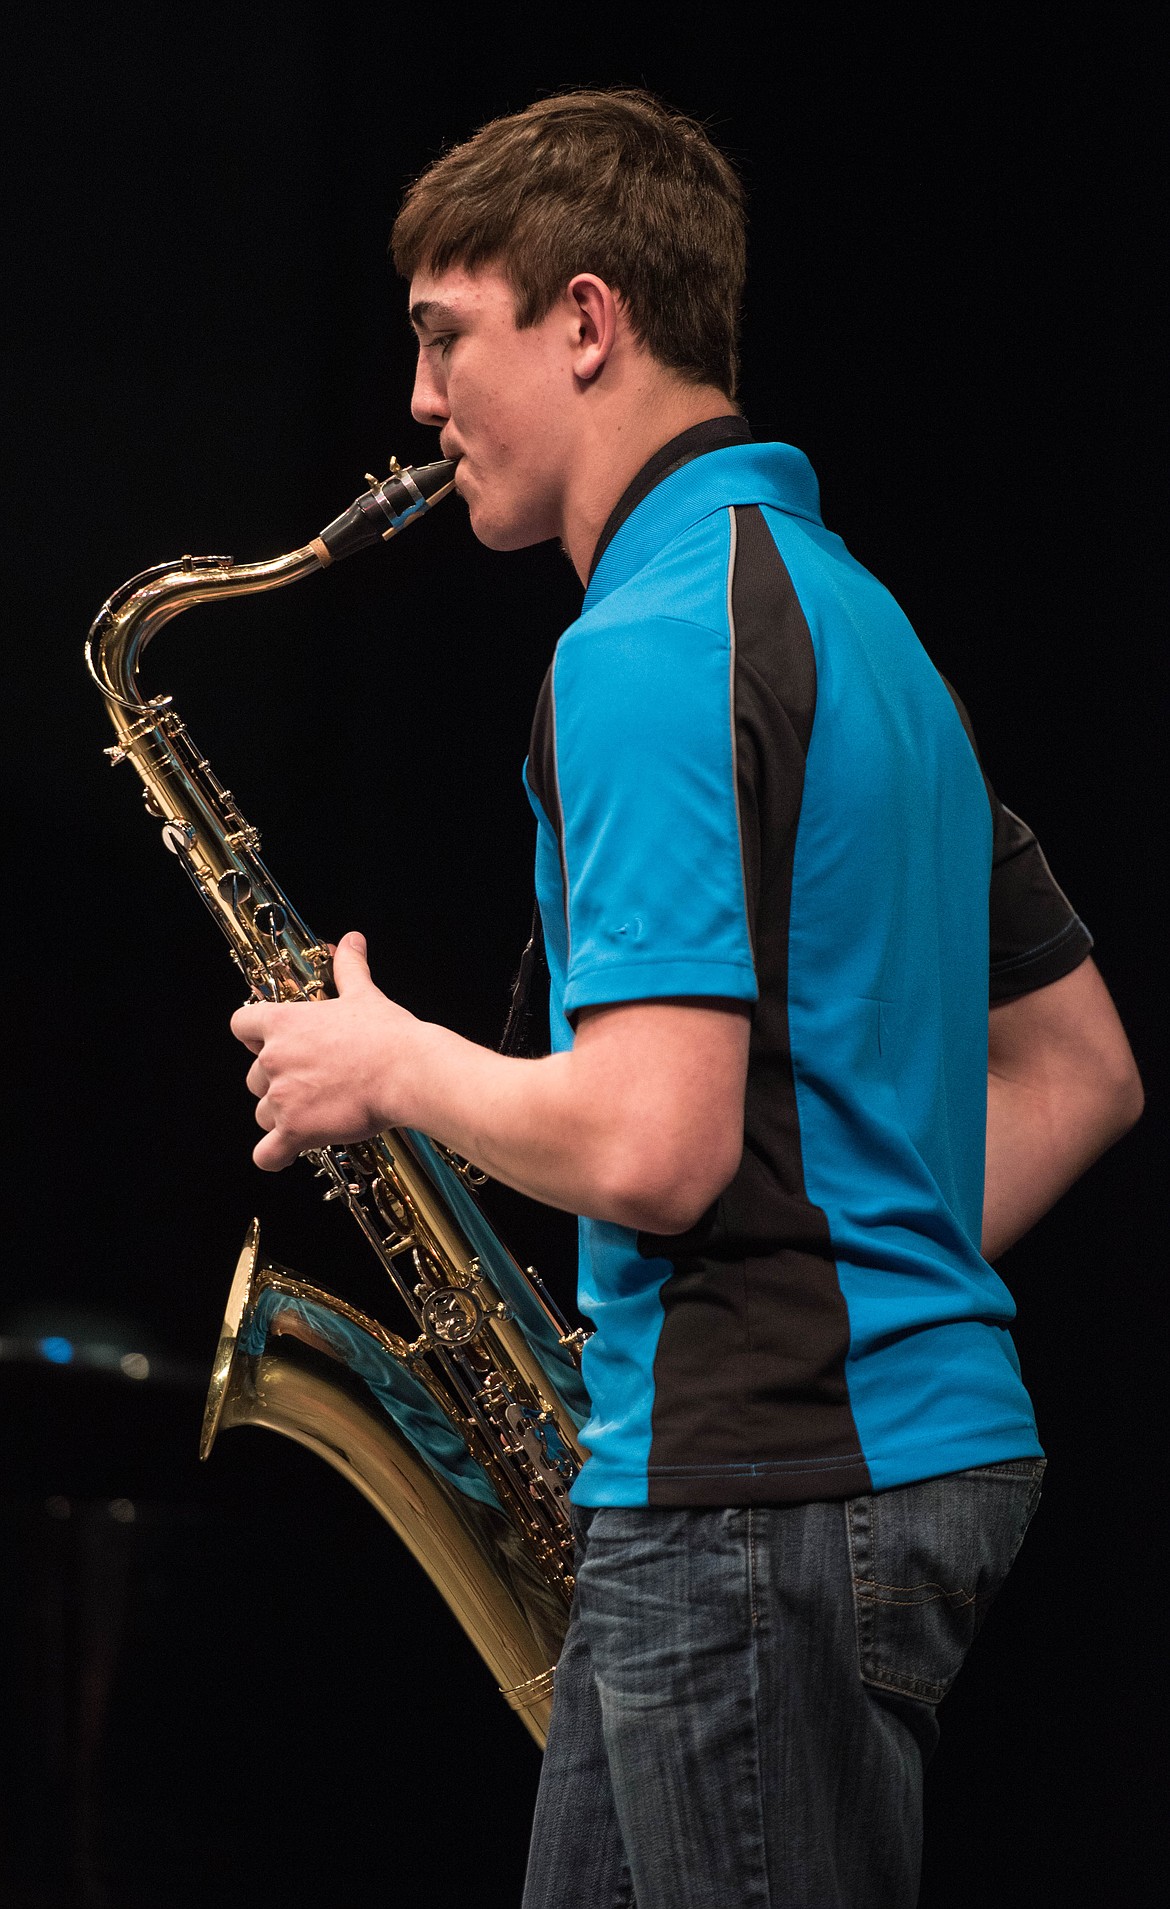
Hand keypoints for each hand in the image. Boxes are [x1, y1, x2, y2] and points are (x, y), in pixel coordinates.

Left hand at [229, 931, 418, 1170]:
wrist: (407, 1072)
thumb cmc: (387, 1035)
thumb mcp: (363, 994)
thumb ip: (349, 967)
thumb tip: (352, 940)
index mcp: (283, 1023)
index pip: (241, 1025)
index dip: (255, 1038)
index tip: (274, 1045)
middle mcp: (273, 1059)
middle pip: (253, 1077)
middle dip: (277, 1084)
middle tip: (313, 1084)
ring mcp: (281, 1097)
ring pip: (263, 1114)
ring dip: (283, 1117)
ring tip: (318, 1114)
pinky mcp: (293, 1130)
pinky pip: (266, 1154)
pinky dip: (274, 1156)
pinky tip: (289, 1151)